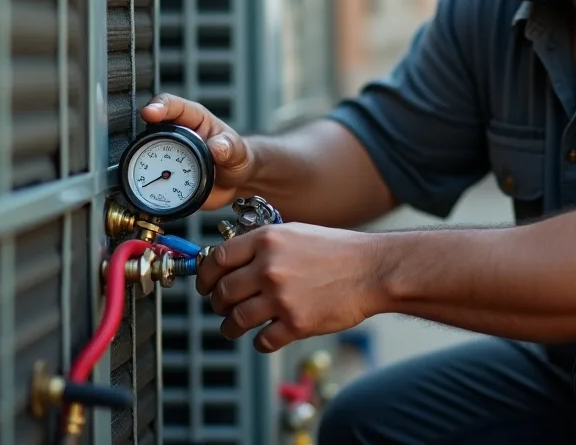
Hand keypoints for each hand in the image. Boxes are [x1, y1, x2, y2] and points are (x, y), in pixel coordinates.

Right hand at [140, 93, 252, 209]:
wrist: (235, 182)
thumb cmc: (237, 157)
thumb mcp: (238, 151)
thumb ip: (230, 148)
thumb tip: (217, 148)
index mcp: (193, 119)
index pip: (172, 105)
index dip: (159, 106)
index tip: (150, 113)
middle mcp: (177, 134)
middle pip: (151, 128)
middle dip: (144, 136)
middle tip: (145, 148)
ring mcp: (169, 154)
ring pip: (147, 152)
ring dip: (144, 162)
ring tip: (149, 174)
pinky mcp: (166, 174)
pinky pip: (152, 177)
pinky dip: (148, 183)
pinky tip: (151, 191)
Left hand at [195, 223, 387, 352]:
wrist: (372, 270)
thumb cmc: (337, 251)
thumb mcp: (294, 233)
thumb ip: (262, 245)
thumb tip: (229, 261)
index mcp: (266, 240)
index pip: (216, 260)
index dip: (204, 276)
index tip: (205, 285)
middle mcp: (269, 267)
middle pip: (222, 293)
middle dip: (217, 304)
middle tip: (223, 307)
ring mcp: (281, 297)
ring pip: (235, 321)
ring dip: (230, 327)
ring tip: (234, 327)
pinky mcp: (296, 323)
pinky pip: (262, 341)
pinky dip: (261, 341)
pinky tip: (268, 335)